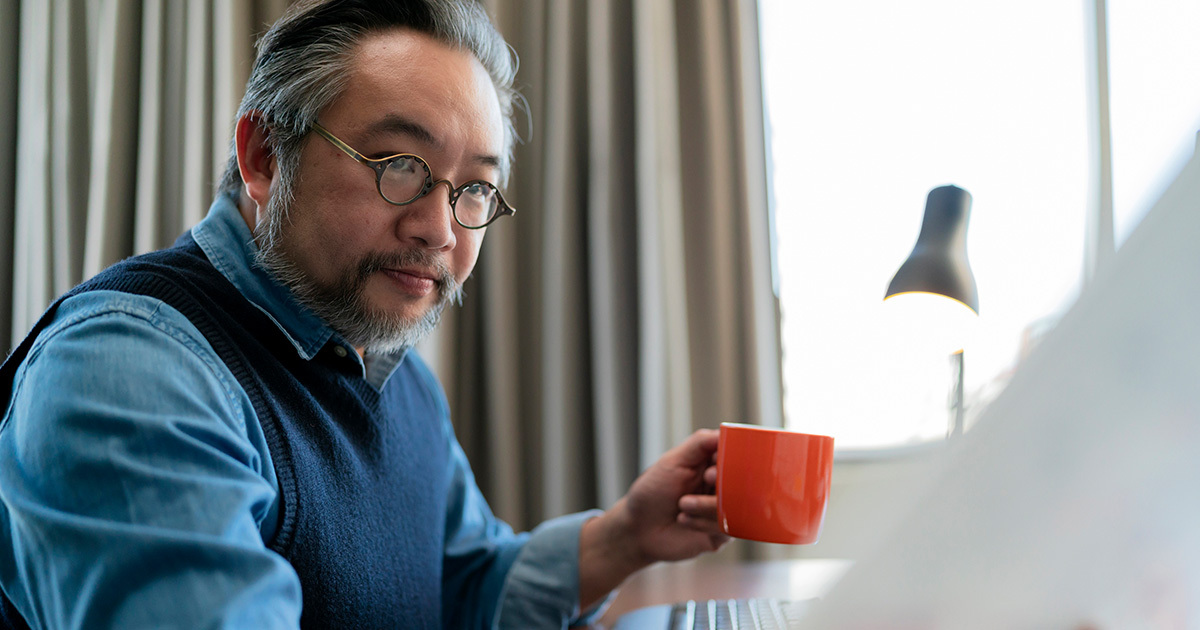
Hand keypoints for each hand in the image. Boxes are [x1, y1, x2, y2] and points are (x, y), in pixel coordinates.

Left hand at [578, 430, 729, 606]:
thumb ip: (699, 444)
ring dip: (707, 504)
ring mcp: (724, 510)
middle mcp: (723, 486)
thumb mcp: (673, 462)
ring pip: (736, 506)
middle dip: (724, 481)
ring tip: (682, 505)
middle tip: (707, 478)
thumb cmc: (653, 492)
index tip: (718, 463)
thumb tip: (724, 432)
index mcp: (714, 465)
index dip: (732, 459)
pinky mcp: (722, 534)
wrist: (638, 529)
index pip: (737, 457)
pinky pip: (727, 527)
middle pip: (743, 481)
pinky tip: (683, 520)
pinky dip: (703, 522)